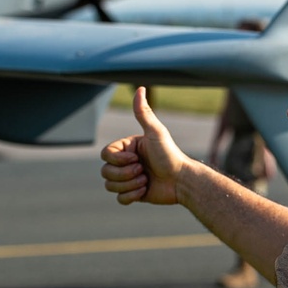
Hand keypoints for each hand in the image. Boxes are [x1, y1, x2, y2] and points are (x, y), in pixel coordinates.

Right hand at [100, 87, 189, 204]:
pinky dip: (131, 196)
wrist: (182, 180)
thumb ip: (144, 113)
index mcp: (127, 148)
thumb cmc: (170, 155)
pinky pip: (119, 199)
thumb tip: (140, 88)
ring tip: (146, 180)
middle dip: (125, 174)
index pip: (105, 154)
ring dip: (129, 185)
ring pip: (110, 186)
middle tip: (143, 170)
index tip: (137, 158)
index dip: (118, 160)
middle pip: (105, 171)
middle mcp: (126, 162)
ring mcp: (128, 178)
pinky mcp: (133, 194)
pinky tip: (146, 190)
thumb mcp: (156, 132)